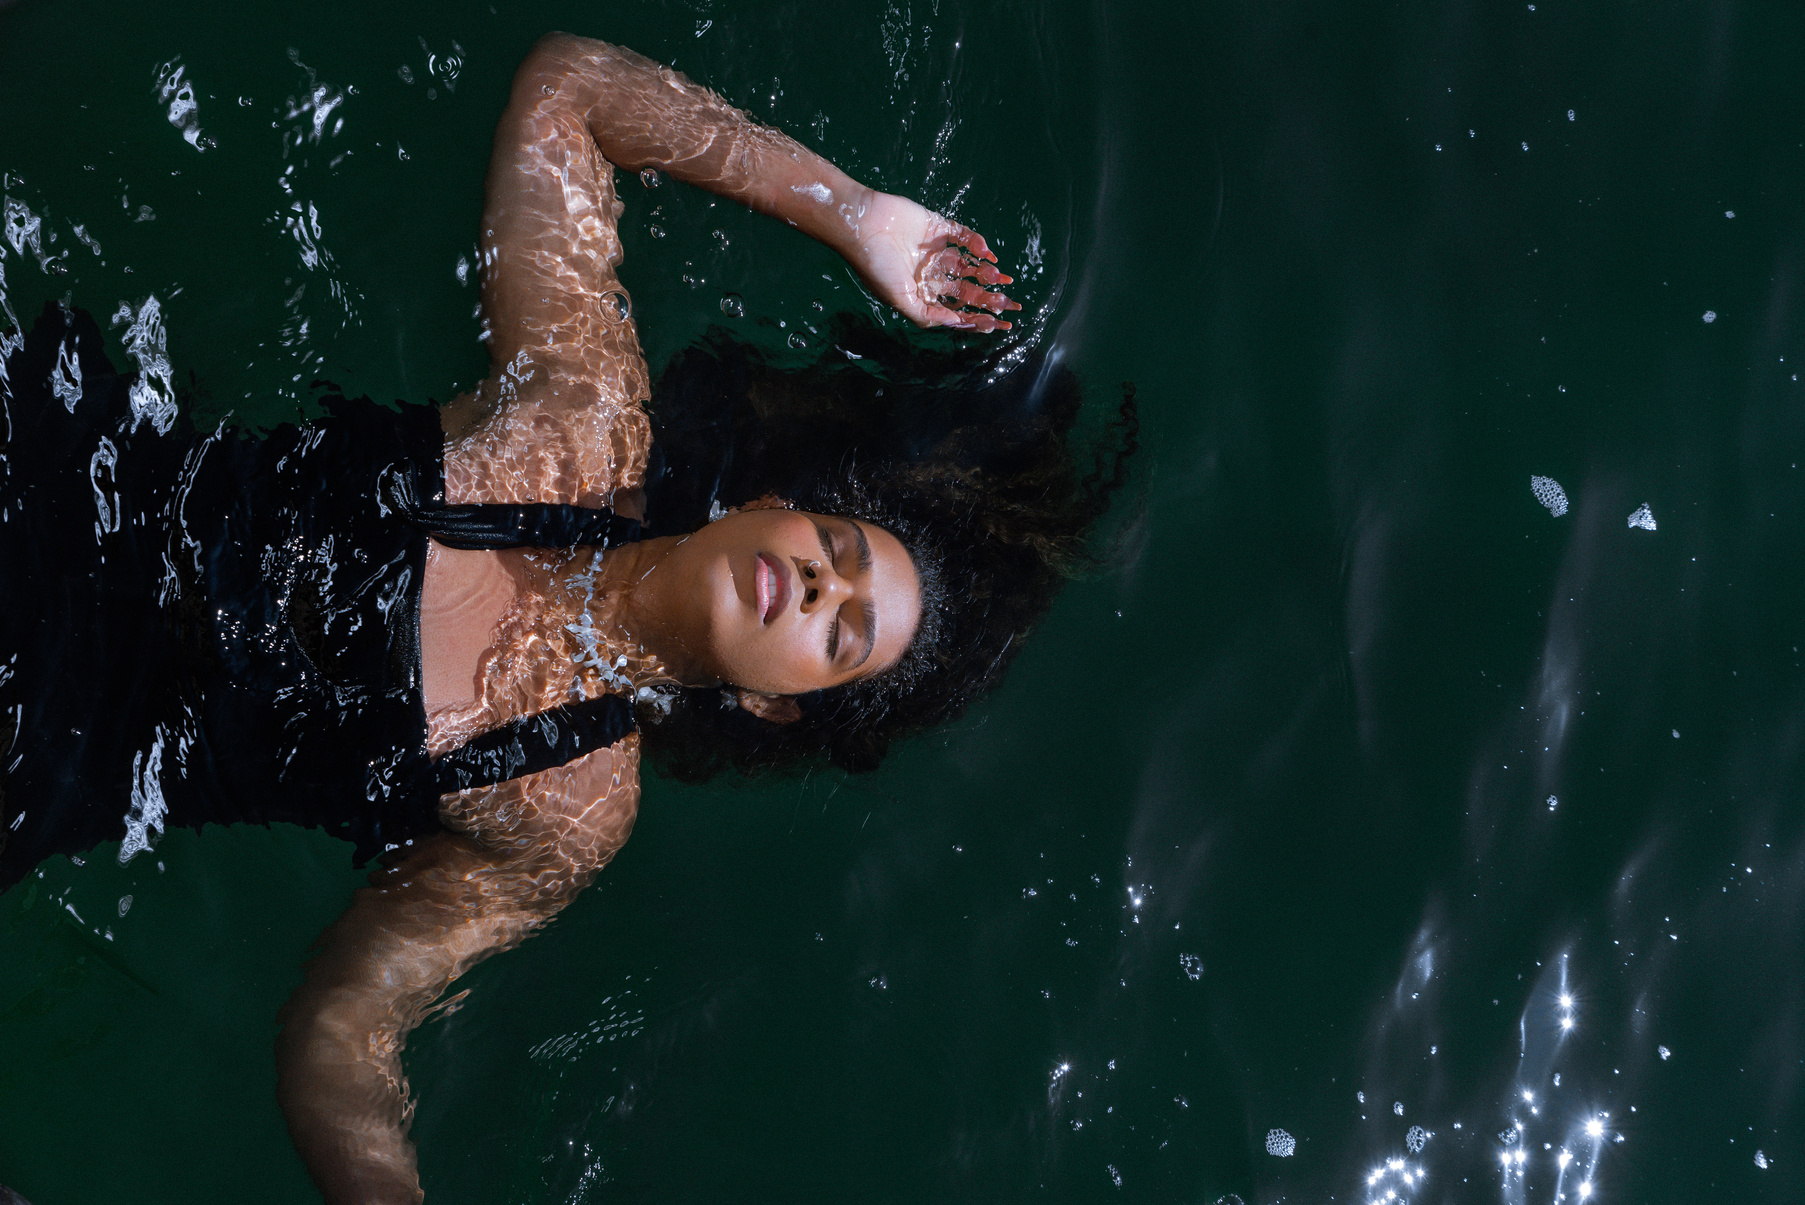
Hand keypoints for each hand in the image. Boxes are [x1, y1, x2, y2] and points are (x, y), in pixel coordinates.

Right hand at [851, 192, 1020, 331]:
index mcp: (920, 293)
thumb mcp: (900, 299)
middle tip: (1010, 304)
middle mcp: (929, 274)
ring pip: (967, 265)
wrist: (861, 224)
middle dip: (987, 298)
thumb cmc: (875, 265)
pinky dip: (977, 244)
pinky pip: (963, 237)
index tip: (997, 325)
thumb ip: (927, 315)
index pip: (954, 309)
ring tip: (1002, 278)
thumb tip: (956, 323)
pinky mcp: (937, 227)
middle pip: (965, 290)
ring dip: (985, 272)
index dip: (975, 318)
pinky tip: (988, 254)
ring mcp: (934, 250)